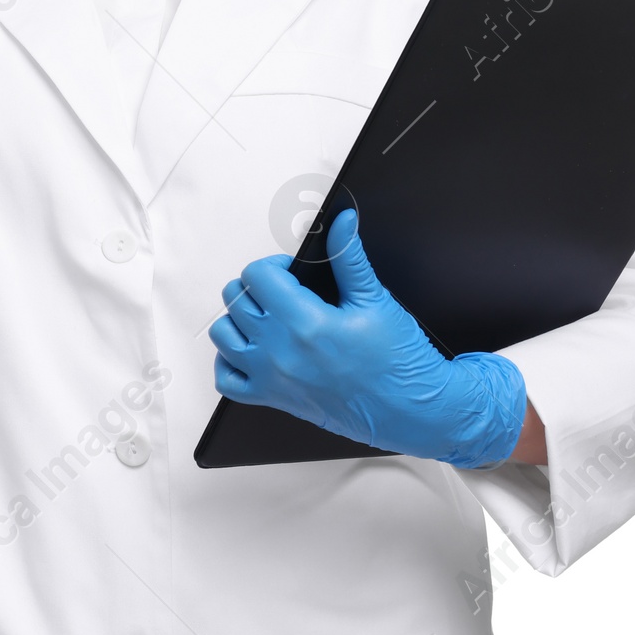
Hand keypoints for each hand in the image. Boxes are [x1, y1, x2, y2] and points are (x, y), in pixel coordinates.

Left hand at [210, 209, 527, 468]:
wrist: (411, 411)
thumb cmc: (399, 363)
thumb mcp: (376, 301)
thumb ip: (349, 257)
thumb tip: (341, 223)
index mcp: (305, 323)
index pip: (256, 275)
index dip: (273, 266)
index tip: (291, 273)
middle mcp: (280, 352)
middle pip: (236, 299)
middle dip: (258, 288)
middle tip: (285, 293)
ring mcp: (272, 378)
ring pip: (223, 334)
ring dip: (239, 320)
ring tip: (269, 317)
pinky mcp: (273, 400)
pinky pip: (226, 379)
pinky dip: (230, 361)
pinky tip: (253, 350)